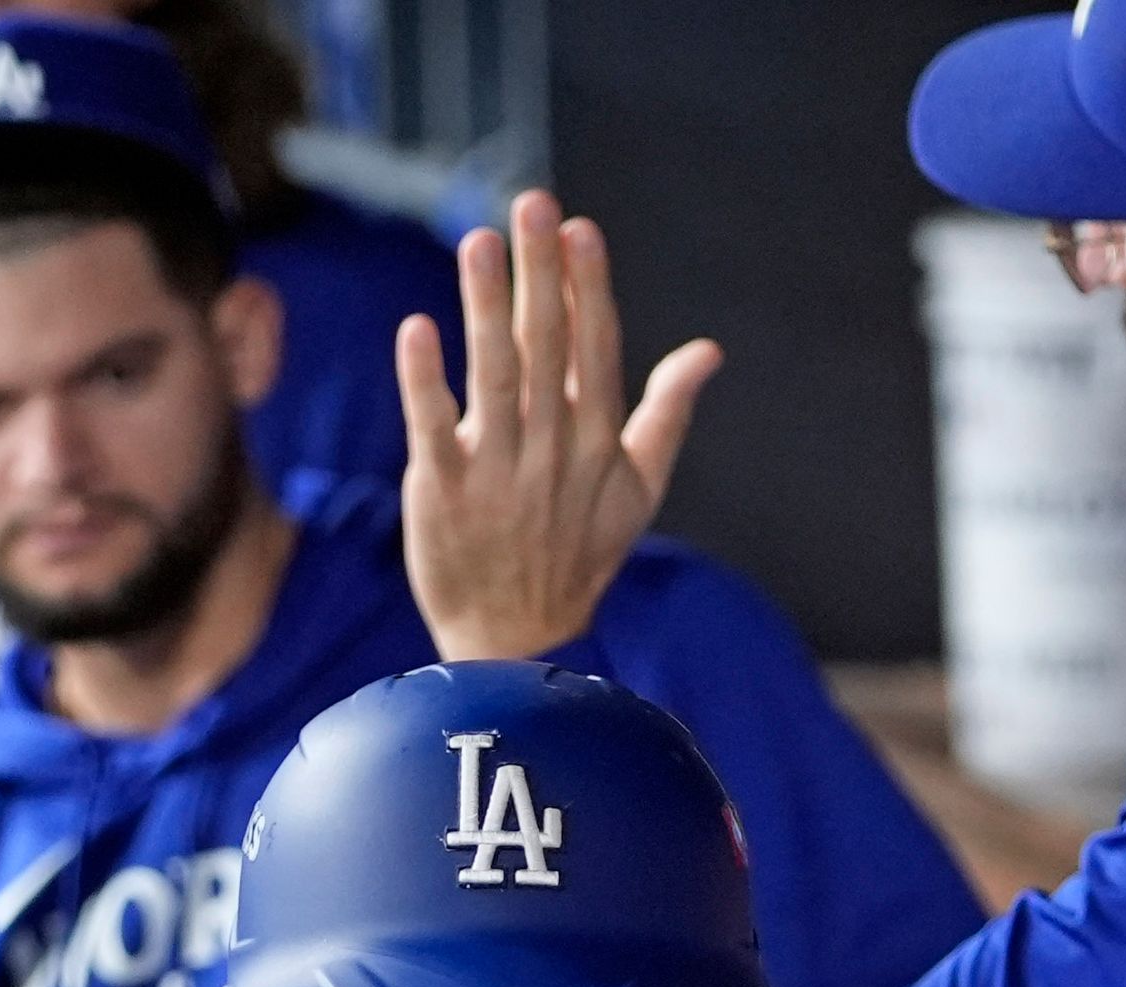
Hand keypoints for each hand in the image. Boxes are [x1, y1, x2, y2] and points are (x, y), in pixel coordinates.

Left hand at [400, 189, 721, 661]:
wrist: (517, 642)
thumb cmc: (578, 557)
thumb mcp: (637, 491)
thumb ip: (667, 413)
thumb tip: (708, 351)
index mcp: (596, 442)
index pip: (595, 350)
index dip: (587, 289)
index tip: (578, 229)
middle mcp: (551, 450)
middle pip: (545, 347)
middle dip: (539, 274)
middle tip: (529, 205)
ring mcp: (496, 471)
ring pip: (492, 376)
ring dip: (484, 307)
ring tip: (477, 242)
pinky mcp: (442, 492)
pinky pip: (432, 428)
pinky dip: (424, 380)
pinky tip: (417, 329)